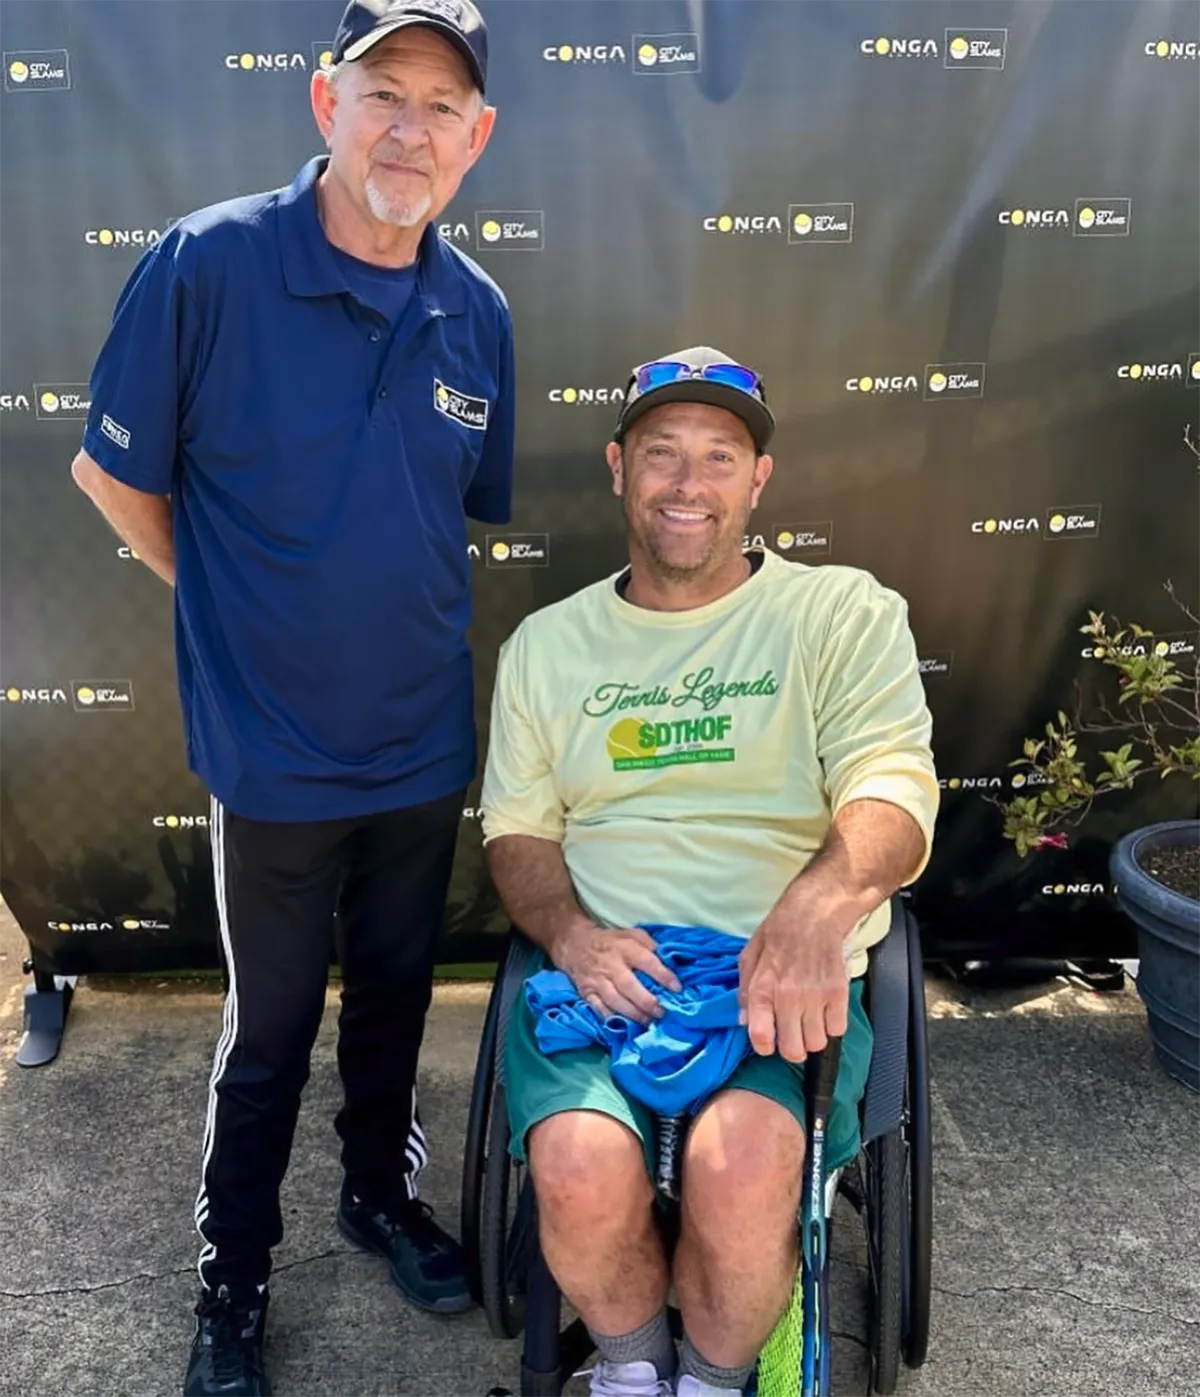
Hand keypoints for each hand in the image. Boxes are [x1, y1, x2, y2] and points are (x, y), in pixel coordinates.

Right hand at [551, 920, 681, 1024]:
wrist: (574, 944)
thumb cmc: (610, 941)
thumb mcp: (630, 934)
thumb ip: (649, 944)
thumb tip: (667, 959)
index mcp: (624, 948)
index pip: (646, 961)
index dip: (663, 975)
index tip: (677, 988)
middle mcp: (610, 965)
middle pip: (629, 986)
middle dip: (647, 1001)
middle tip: (662, 1012)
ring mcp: (597, 981)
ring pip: (615, 1001)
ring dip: (634, 1014)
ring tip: (649, 1022)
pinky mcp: (587, 993)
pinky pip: (600, 1009)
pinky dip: (613, 1019)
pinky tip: (626, 1025)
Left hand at [738, 909, 849, 1061]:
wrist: (815, 913)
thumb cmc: (780, 931)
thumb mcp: (750, 955)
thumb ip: (744, 990)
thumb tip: (743, 1020)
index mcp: (762, 988)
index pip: (761, 1037)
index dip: (765, 1047)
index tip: (770, 1041)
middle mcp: (788, 997)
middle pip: (793, 1051)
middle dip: (792, 1047)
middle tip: (794, 1033)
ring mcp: (815, 997)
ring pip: (817, 1043)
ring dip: (813, 1036)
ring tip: (810, 1018)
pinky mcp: (839, 993)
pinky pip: (838, 1030)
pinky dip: (833, 1024)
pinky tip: (826, 1009)